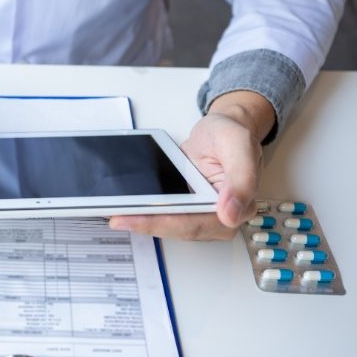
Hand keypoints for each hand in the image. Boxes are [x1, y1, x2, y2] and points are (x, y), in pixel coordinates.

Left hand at [109, 91, 275, 239]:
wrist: (221, 129)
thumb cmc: (232, 135)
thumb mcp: (239, 146)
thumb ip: (241, 179)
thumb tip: (231, 215)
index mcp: (238, 208)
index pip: (195, 223)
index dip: (164, 224)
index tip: (137, 220)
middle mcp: (219, 216)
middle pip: (178, 228)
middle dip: (146, 224)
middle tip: (117, 218)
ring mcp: (200, 213)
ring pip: (168, 224)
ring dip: (142, 221)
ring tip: (115, 213)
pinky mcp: (185, 206)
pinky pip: (164, 212)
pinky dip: (145, 211)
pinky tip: (126, 207)